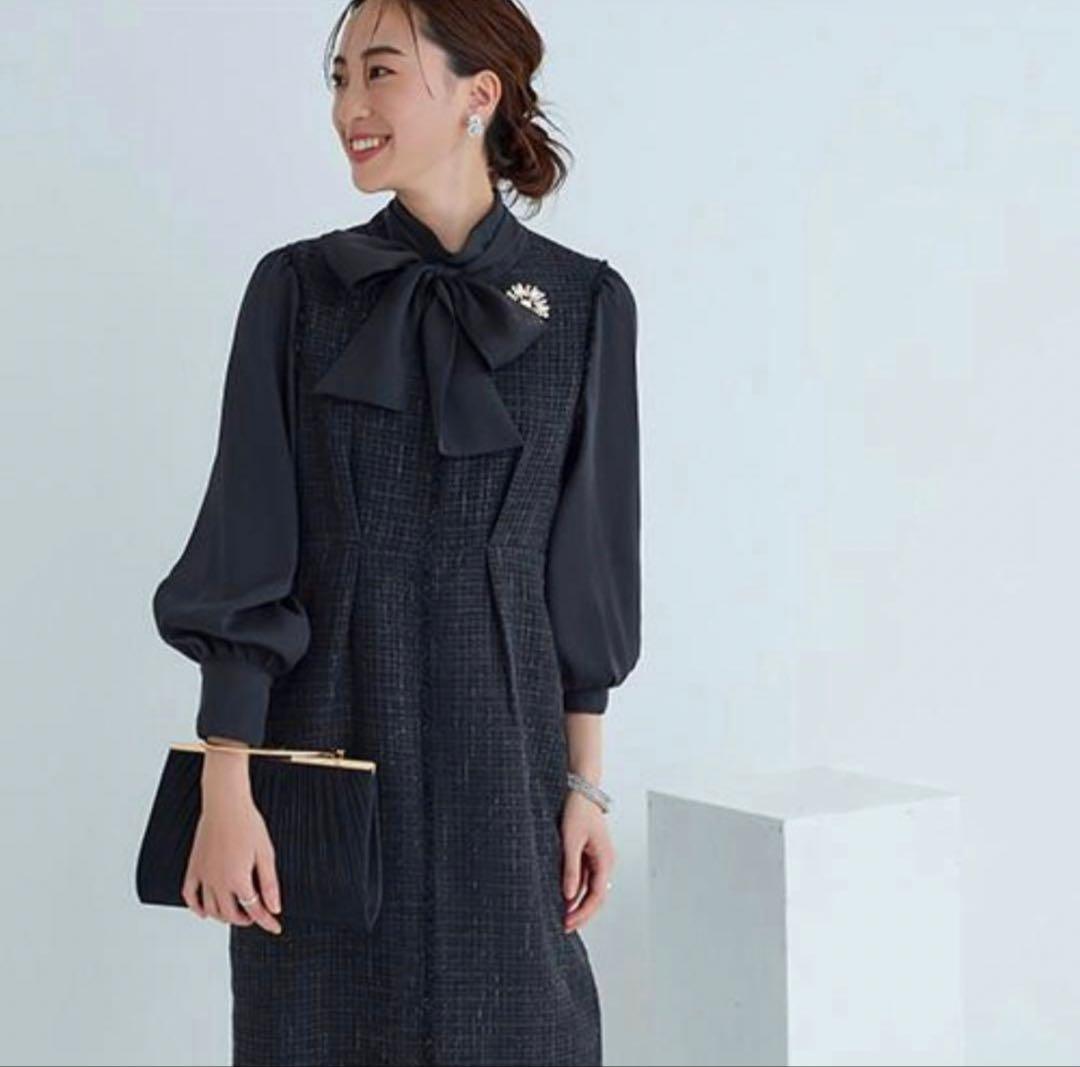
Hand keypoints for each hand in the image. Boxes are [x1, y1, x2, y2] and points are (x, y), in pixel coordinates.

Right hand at [182, 764, 282, 934]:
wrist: (225, 805)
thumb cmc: (247, 824)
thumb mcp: (266, 854)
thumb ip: (269, 883)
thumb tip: (274, 907)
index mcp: (238, 880)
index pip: (255, 910)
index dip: (267, 921)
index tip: (275, 927)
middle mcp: (218, 882)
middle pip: (231, 914)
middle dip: (246, 919)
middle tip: (257, 916)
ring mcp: (203, 876)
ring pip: (210, 910)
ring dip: (223, 916)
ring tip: (236, 913)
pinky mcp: (193, 867)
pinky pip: (189, 895)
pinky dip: (196, 908)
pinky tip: (204, 911)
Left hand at [560, 786, 614, 932]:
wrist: (580, 789)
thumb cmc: (577, 810)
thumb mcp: (570, 840)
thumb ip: (570, 869)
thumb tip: (568, 896)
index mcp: (605, 859)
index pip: (597, 895)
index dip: (582, 912)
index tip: (567, 923)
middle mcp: (605, 861)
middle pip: (596, 896)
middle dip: (581, 913)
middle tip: (563, 926)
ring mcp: (598, 857)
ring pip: (590, 888)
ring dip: (577, 902)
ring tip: (561, 915)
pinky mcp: (589, 853)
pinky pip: (584, 877)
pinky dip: (575, 889)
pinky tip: (563, 896)